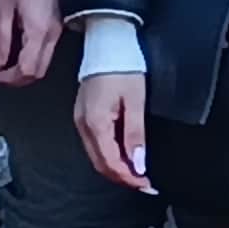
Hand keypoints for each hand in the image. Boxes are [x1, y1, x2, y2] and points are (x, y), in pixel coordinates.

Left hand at [0, 0, 62, 85]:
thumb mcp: (3, 6)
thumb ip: (2, 37)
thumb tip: (0, 62)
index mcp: (38, 31)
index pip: (27, 70)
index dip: (10, 79)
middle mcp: (52, 33)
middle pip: (39, 72)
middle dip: (19, 78)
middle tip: (1, 74)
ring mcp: (58, 29)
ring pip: (44, 63)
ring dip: (26, 69)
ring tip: (7, 63)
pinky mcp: (58, 23)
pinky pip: (47, 50)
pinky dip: (33, 57)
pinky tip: (18, 49)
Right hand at [75, 71, 153, 192]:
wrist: (107, 42)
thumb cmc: (123, 66)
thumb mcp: (135, 101)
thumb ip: (135, 135)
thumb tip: (137, 164)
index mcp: (95, 123)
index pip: (111, 163)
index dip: (129, 178)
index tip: (147, 185)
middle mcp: (83, 125)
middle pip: (101, 164)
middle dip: (123, 177)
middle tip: (145, 184)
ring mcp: (81, 120)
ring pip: (97, 156)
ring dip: (116, 168)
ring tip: (138, 173)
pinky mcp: (84, 115)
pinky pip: (95, 144)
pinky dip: (110, 155)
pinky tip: (124, 155)